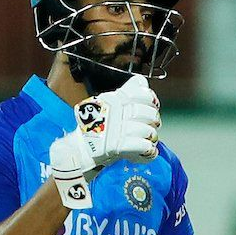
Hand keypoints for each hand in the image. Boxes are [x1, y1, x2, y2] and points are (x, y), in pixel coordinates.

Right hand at [49, 75, 161, 207]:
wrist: (81, 149)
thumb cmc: (98, 127)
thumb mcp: (109, 105)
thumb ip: (126, 93)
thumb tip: (142, 82)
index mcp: (114, 100)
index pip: (141, 93)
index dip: (150, 99)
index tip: (152, 105)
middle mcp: (115, 112)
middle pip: (148, 113)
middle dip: (154, 120)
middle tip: (151, 125)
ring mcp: (117, 130)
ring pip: (149, 131)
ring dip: (151, 138)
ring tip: (147, 140)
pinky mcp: (118, 147)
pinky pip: (144, 147)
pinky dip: (150, 151)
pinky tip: (147, 151)